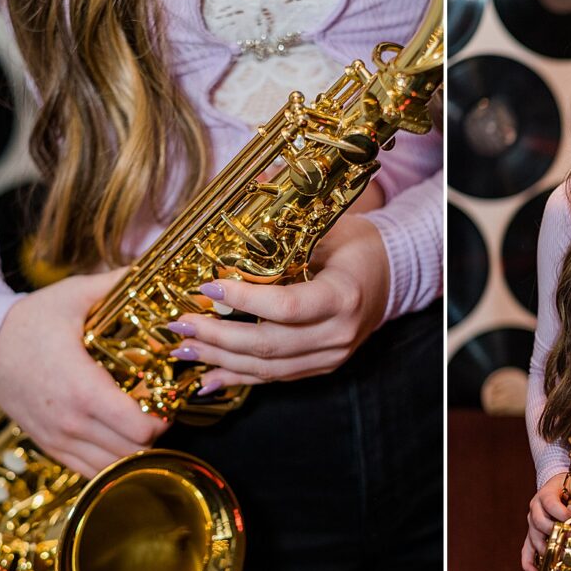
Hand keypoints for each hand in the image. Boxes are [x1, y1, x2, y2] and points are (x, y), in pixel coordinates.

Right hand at [0, 269, 169, 477]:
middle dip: (157, 434)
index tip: (170, 400)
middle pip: (134, 452)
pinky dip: (114, 462)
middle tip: (163, 410)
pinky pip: (93, 472)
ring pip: (115, 467)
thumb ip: (116, 284)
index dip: (165, 418)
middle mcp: (71, 422)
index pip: (139, 428)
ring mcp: (59, 439)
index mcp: (82, 389)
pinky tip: (121, 436)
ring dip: (137, 450)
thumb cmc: (32, 320)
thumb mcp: (73, 296)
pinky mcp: (51, 447)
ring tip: (144, 423)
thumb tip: (153, 268)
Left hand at [168, 214, 389, 388]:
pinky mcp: (321, 366)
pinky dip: (239, 377)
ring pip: (268, 368)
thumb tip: (245, 191)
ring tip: (183, 349)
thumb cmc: (355, 247)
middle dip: (217, 337)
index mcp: (342, 296)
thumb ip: (287, 224)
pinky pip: (275, 379)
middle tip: (180, 325)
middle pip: (269, 344)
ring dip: (220, 360)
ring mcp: (331, 355)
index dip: (242, 301)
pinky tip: (208, 377)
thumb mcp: (328, 229)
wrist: (390, 277)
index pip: (286, 307)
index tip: (207, 288)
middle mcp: (338, 333)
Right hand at [521, 472, 570, 570]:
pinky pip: (526, 550)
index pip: (550, 503)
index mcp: (545, 495)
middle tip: (567, 542)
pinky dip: (529, 563)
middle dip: (554, 534)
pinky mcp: (532, 535)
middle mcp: (535, 509)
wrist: (556, 487)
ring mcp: (532, 524)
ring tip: (555, 562)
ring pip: (533, 538)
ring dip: (544, 551)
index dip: (560, 512)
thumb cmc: (567, 488)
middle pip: (539, 523)